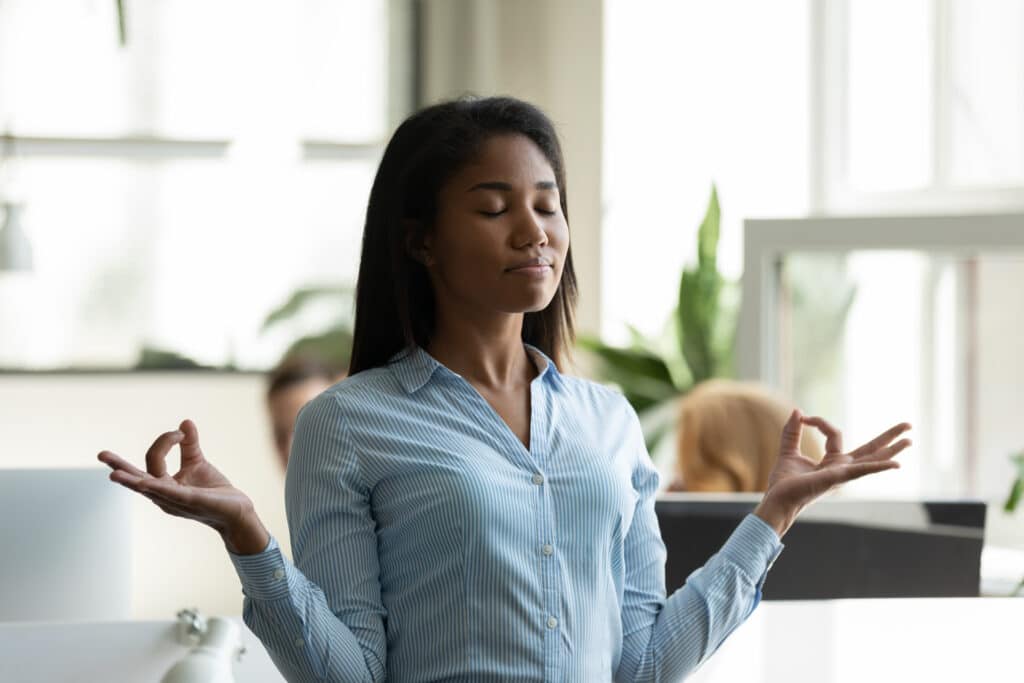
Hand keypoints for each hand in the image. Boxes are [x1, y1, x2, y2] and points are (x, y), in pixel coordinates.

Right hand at [97, 419, 269, 554]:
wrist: (237, 511)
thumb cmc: (214, 491)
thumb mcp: (197, 463)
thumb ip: (189, 445)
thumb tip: (184, 422)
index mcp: (164, 485)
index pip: (151, 461)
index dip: (164, 441)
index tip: (180, 432)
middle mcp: (164, 496)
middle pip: (137, 480)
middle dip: (120, 468)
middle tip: (101, 454)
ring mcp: (175, 501)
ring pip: (149, 489)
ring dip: (131, 481)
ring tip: (113, 475)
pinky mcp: (191, 502)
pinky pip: (171, 494)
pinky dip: (158, 487)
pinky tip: (146, 483)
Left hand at [754, 410, 911, 537]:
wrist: (777, 499)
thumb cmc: (784, 483)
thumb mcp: (788, 450)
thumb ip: (792, 432)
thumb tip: (797, 411)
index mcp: (832, 463)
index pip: (834, 434)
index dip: (819, 422)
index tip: (803, 418)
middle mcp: (842, 469)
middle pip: (871, 450)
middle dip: (889, 437)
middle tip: (909, 425)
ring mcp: (842, 474)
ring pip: (872, 459)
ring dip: (891, 449)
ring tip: (910, 439)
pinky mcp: (837, 478)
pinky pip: (861, 470)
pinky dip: (878, 467)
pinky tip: (896, 464)